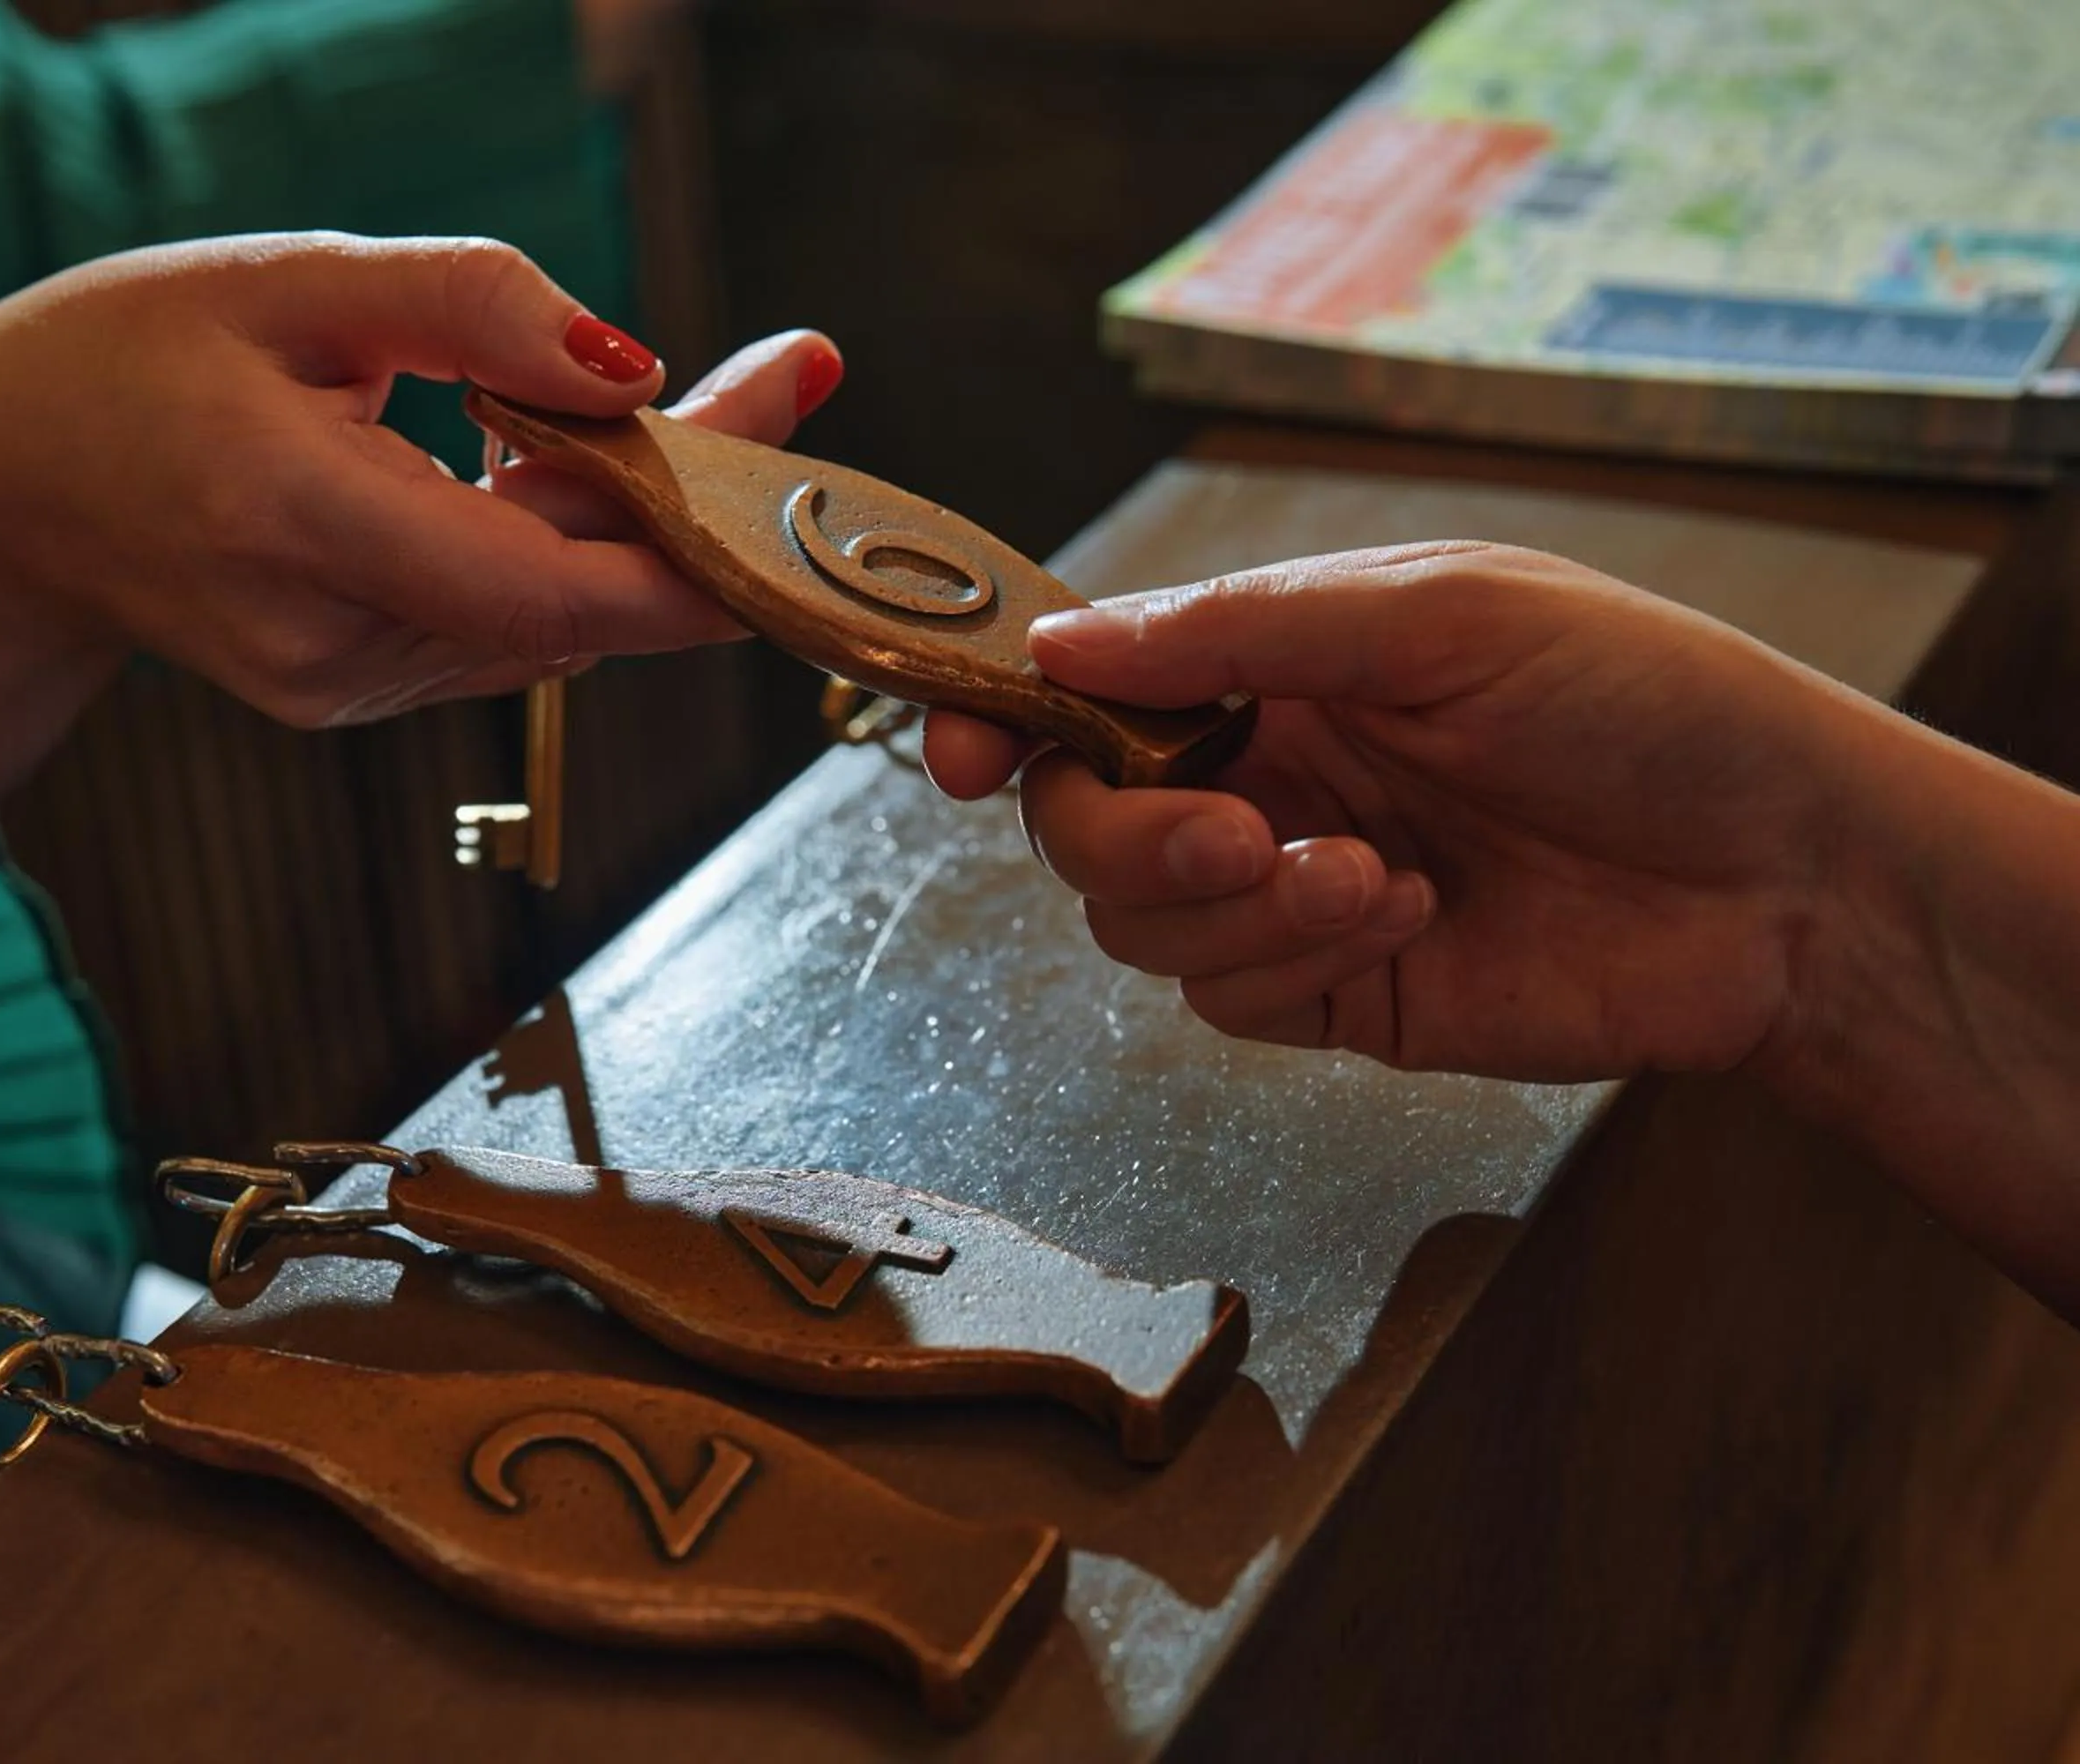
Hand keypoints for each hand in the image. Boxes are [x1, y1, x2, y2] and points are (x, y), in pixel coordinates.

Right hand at [0, 231, 835, 726]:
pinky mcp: (358, 692)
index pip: (546, 588)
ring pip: (553, 619)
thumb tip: (637, 369)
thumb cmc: (117, 363)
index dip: (692, 541)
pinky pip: (504, 623)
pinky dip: (558, 544)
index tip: (787, 441)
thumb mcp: (287, 281)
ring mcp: (345, 688)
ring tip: (688, 403)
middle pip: (579, 602)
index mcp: (294, 523)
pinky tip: (554, 459)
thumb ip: (470, 308)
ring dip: (634, 520)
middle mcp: (331, 642)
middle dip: (700, 498)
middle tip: (783, 374)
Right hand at [923, 542, 1889, 1082]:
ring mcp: (1290, 890)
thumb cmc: (1643, 704)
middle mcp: (1263, 772)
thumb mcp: (1442, 617)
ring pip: (1136, 921)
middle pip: (1078, 820)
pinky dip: (1291, 958)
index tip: (958, 750)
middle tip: (1233, 834)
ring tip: (1372, 876)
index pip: (1085, 686)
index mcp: (1274, 661)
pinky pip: (1224, 996)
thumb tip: (1061, 644)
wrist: (1784, 875)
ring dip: (1232, 905)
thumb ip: (1240, 630)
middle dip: (1125, 833)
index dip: (1000, 714)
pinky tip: (1409, 915)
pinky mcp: (1337, 995)